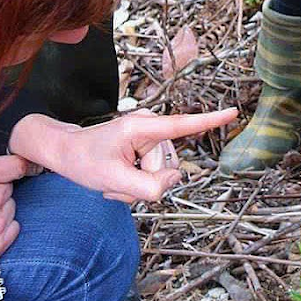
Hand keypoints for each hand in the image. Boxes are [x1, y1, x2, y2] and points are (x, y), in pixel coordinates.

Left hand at [10, 107, 237, 203]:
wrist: (66, 153)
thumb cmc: (84, 161)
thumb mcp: (113, 181)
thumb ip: (149, 187)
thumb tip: (175, 180)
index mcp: (141, 128)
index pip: (181, 126)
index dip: (209, 121)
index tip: (233, 112)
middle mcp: (149, 128)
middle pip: (166, 166)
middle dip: (143, 183)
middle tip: (115, 181)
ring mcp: (148, 138)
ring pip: (159, 174)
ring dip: (137, 186)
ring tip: (114, 179)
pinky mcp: (146, 147)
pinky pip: (152, 174)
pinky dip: (135, 184)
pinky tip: (117, 179)